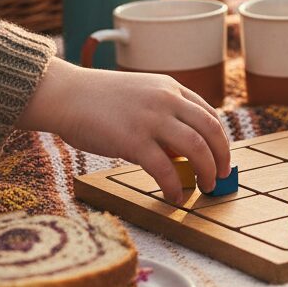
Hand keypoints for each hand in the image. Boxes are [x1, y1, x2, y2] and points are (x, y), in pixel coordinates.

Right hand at [19, 58, 230, 204]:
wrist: (65, 94)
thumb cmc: (98, 99)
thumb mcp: (141, 94)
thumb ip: (163, 115)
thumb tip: (180, 151)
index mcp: (170, 88)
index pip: (210, 114)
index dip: (221, 139)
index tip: (221, 156)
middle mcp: (167, 100)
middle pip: (211, 130)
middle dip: (222, 157)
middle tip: (221, 176)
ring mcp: (151, 119)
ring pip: (196, 148)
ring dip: (207, 171)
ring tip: (205, 187)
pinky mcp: (133, 140)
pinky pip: (164, 169)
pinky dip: (174, 187)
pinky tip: (174, 198)